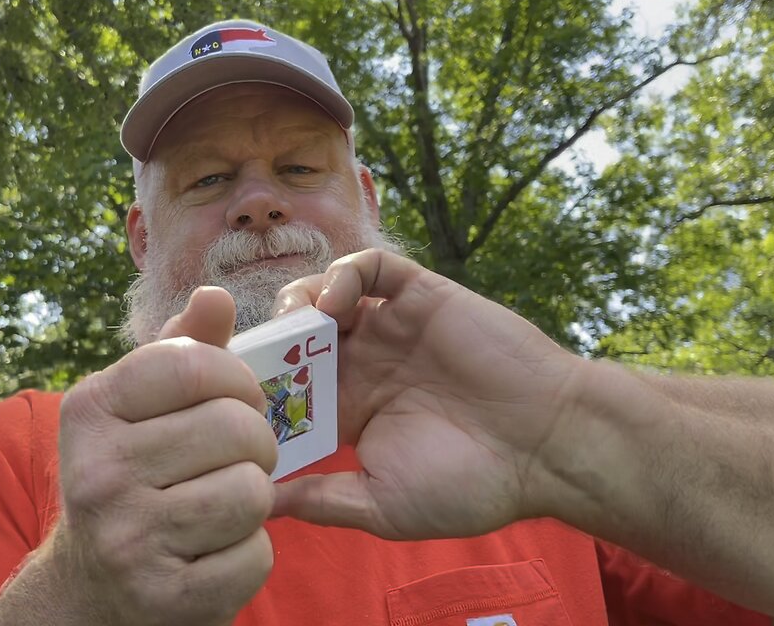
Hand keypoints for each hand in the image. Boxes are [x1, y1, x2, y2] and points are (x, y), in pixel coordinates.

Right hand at [52, 287, 277, 624]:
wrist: (93, 585)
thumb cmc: (133, 474)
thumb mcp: (140, 408)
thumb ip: (182, 350)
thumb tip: (214, 296)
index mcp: (89, 411)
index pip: (194, 364)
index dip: (237, 377)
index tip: (239, 398)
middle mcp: (98, 474)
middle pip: (234, 428)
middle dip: (257, 441)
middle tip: (242, 456)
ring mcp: (127, 540)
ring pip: (251, 492)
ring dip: (256, 497)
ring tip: (227, 501)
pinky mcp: (162, 599)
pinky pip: (255, 556)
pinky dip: (251, 553)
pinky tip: (217, 549)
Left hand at [271, 249, 585, 539]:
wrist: (546, 448)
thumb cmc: (471, 485)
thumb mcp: (382, 506)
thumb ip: (322, 500)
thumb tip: (258, 506)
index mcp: (348, 411)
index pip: (284, 387)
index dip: (253, 385)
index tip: (227, 397)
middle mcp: (363, 365)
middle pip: (292, 336)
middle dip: (265, 340)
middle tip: (251, 354)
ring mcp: (390, 328)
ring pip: (321, 295)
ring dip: (295, 303)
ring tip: (291, 326)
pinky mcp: (420, 296)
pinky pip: (371, 266)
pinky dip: (343, 273)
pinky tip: (332, 304)